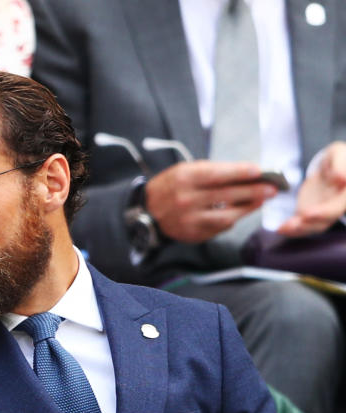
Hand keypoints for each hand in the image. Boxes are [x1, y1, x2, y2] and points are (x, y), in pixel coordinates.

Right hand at [144, 161, 277, 242]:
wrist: (147, 211)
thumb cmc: (171, 186)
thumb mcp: (185, 170)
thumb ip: (213, 171)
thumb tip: (246, 174)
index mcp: (184, 179)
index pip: (217, 174)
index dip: (240, 172)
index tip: (259, 170)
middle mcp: (186, 200)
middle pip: (226, 195)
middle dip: (253, 191)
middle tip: (272, 188)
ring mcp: (189, 219)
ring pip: (227, 215)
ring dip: (248, 208)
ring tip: (262, 200)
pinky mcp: (193, 234)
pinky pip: (220, 227)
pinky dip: (234, 219)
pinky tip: (242, 211)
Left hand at [277, 141, 345, 236]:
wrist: (332, 166)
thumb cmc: (338, 157)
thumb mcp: (339, 154)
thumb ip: (340, 165)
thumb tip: (341, 178)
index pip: (337, 206)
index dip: (324, 212)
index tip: (306, 214)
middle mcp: (338, 206)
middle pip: (326, 220)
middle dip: (308, 224)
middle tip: (291, 224)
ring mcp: (325, 211)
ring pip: (314, 226)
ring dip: (298, 230)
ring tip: (282, 229)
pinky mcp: (312, 213)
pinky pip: (304, 224)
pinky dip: (292, 229)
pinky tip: (280, 229)